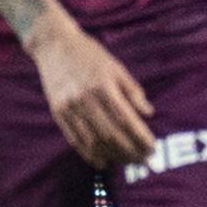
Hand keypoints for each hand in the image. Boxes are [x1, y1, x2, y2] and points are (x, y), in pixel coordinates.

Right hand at [29, 15, 155, 167]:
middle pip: (110, 133)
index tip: (152, 148)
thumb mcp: (116, 67)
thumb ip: (132, 90)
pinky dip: (89, 153)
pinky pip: (75, 139)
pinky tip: (102, 161)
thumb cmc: (90, 55)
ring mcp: (69, 107)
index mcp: (103, 85)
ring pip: (93, 140)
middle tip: (144, 160)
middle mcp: (85, 98)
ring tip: (127, 162)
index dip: (139, 137)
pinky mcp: (58, 112)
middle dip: (129, 150)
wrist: (54, 45)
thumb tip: (148, 113)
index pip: (125, 119)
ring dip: (112, 155)